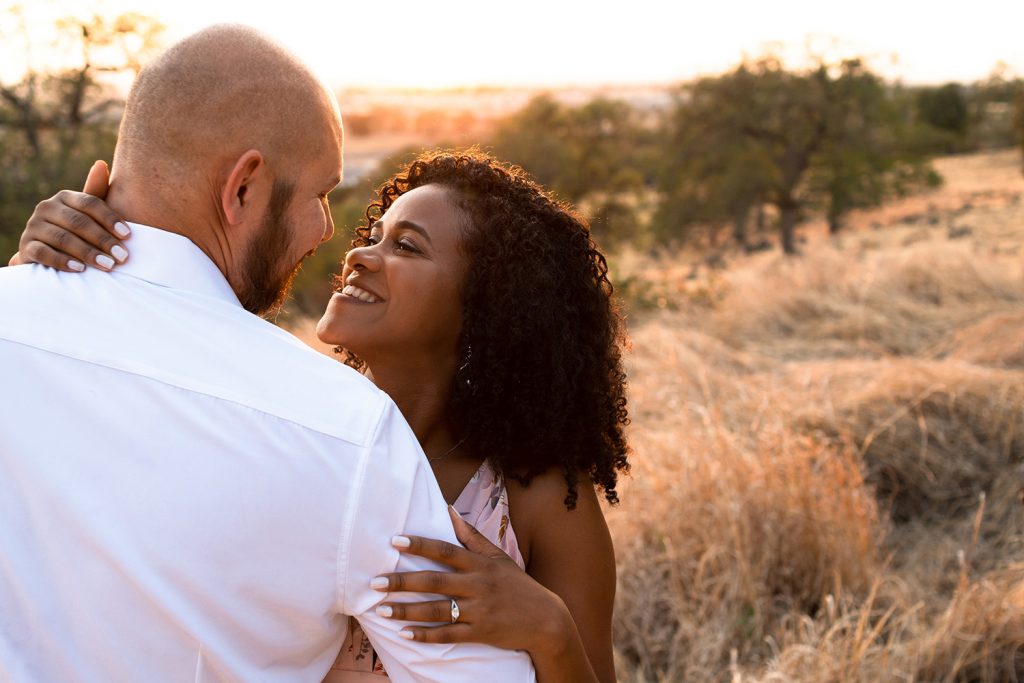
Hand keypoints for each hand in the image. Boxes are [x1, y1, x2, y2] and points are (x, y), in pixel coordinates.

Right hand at [9, 160, 129, 271]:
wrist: (48, 254)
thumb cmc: (77, 231)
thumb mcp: (88, 214)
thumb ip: (97, 193)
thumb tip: (100, 163)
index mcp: (65, 197)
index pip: (90, 203)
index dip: (110, 218)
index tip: (128, 235)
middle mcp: (46, 207)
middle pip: (78, 222)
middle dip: (103, 240)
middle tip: (122, 257)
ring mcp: (34, 226)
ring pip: (63, 238)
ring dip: (88, 253)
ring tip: (108, 266)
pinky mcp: (26, 246)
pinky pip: (44, 253)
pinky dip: (63, 261)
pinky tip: (80, 269)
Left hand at [371, 507, 574, 657]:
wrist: (545, 620)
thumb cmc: (517, 585)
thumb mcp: (497, 557)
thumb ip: (471, 536)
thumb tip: (448, 510)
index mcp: (480, 564)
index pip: (446, 550)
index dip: (420, 544)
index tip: (395, 540)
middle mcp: (477, 586)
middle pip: (434, 582)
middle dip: (403, 582)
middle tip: (375, 581)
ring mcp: (478, 611)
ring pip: (436, 611)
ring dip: (406, 611)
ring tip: (381, 609)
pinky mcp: (479, 633)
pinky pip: (448, 635)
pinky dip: (425, 635)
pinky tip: (404, 634)